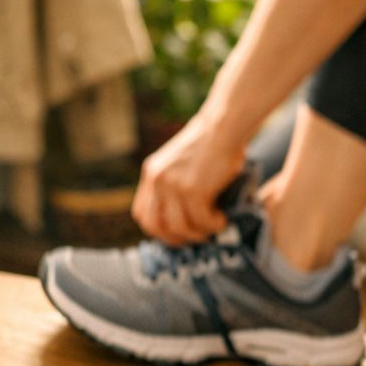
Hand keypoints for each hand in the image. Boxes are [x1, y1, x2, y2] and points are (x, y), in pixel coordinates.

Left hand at [132, 116, 245, 244]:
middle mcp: (157, 180)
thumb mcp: (179, 163)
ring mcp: (174, 186)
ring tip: (214, 227)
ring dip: (198, 234)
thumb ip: (174, 184)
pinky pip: (201, 221)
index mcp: (151, 173)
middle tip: (195, 237)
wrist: (223, 127)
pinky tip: (222, 219)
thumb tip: (184, 218)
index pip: (142, 214)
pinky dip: (213, 225)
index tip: (177, 232)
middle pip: (155, 226)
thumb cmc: (210, 144)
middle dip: (175, 239)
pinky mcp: (193, 190)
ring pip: (180, 227)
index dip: (158, 230)